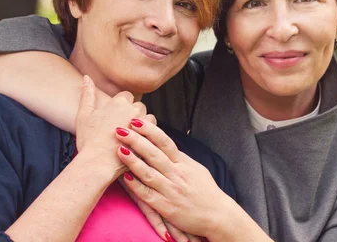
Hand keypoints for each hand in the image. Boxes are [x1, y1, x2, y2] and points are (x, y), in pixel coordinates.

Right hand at [74, 76, 146, 176]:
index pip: (126, 96)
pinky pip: (154, 134)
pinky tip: (138, 145)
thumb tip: (86, 77)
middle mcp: (134, 110)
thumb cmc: (88, 141)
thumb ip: (87, 94)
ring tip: (131, 137)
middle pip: (138, 106)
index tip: (115, 118)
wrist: (96, 164)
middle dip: (133, 115)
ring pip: (149, 119)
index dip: (120, 107)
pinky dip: (148, 137)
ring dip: (143, 125)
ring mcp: (143, 124)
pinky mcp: (150, 138)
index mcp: (119, 102)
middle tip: (122, 129)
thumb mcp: (83, 115)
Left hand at [114, 119, 232, 237]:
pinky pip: (148, 195)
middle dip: (136, 140)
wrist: (218, 216)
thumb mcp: (196, 169)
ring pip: (148, 172)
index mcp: (183, 163)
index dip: (150, 130)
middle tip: (120, 129)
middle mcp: (177, 174)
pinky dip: (136, 186)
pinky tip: (124, 177)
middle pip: (153, 154)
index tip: (136, 120)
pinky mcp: (166, 207)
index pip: (165, 142)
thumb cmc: (206, 191)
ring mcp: (171, 191)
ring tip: (119, 149)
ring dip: (132, 160)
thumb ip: (180, 158)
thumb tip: (165, 144)